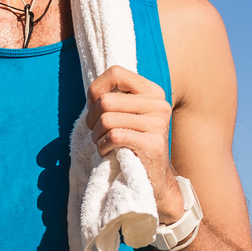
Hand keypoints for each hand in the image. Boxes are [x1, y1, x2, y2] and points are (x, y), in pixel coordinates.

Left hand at [85, 67, 183, 220]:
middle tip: (94, 131)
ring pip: (107, 120)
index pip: (116, 73)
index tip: (94, 105)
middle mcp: (159, 104)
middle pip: (106, 101)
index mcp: (153, 91)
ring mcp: (158, 124)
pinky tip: (107, 152)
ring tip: (102, 142)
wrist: (153, 177)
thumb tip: (93, 92)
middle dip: (92, 119)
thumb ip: (114, 98)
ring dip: (96, 136)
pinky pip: (113, 137)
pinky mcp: (153, 144)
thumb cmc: (132, 143)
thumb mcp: (127, 115)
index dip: (96, 88)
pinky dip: (102, 147)